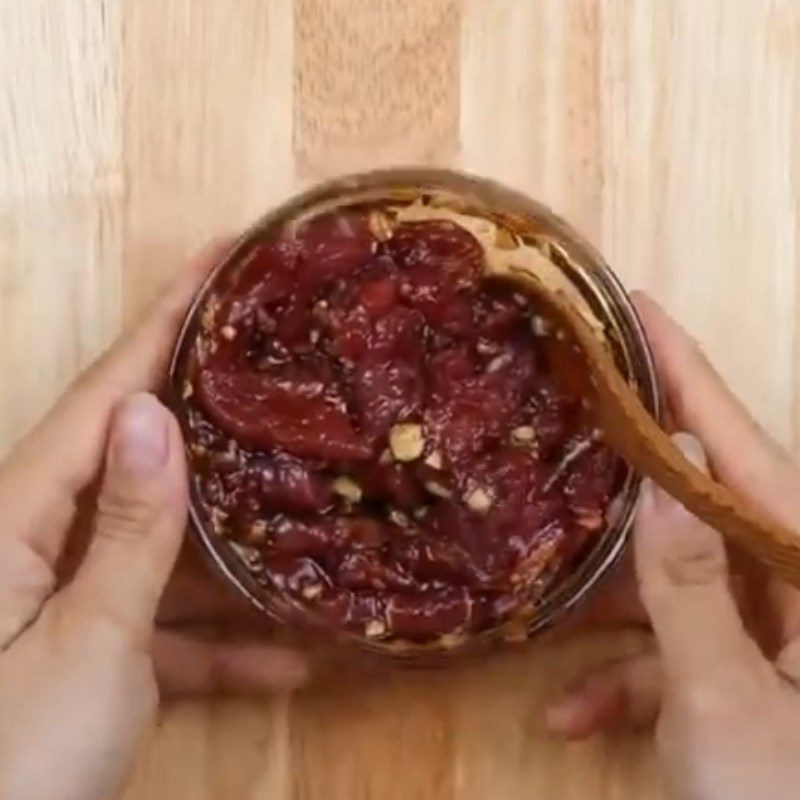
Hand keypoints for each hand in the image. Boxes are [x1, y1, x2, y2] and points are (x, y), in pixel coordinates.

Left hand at [0, 246, 305, 799]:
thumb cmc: (12, 764)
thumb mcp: (84, 645)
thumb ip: (125, 531)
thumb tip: (150, 413)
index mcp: (17, 516)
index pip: (105, 393)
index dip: (164, 319)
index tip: (220, 255)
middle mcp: (38, 540)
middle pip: (139, 454)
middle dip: (210, 406)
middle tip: (278, 361)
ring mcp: (66, 596)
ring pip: (162, 543)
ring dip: (233, 544)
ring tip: (308, 507)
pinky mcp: (87, 649)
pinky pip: (157, 625)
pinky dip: (215, 640)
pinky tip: (288, 659)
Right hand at [547, 295, 799, 798]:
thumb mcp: (728, 702)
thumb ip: (691, 589)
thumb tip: (664, 481)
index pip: (742, 449)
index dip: (687, 373)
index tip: (637, 308)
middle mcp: (788, 585)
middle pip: (698, 502)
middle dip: (628, 467)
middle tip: (570, 409)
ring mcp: (761, 632)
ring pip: (671, 580)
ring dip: (608, 598)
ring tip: (540, 574)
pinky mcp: (735, 674)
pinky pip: (670, 655)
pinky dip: (621, 681)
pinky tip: (569, 716)